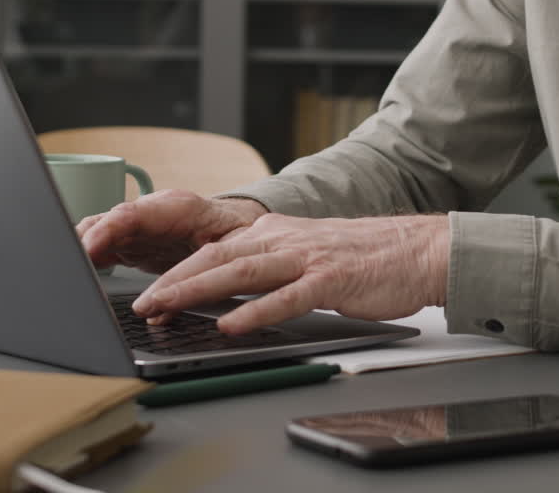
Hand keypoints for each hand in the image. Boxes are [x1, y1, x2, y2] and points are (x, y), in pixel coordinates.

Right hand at [76, 190, 266, 273]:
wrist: (237, 227)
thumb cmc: (238, 234)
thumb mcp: (235, 249)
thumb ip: (206, 271)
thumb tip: (175, 301)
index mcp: (177, 208)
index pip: (132, 214)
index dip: (106, 231)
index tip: (87, 249)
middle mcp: (150, 214)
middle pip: (106, 223)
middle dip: (82, 242)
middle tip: (68, 267)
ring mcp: (138, 228)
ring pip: (99, 234)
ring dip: (82, 254)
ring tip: (69, 275)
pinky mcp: (131, 244)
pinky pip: (103, 249)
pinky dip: (89, 263)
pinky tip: (80, 278)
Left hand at [132, 213, 449, 334]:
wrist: (416, 251)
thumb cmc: (362, 260)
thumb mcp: (304, 256)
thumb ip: (267, 272)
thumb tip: (227, 298)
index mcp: (273, 233)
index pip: (213, 251)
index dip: (176, 273)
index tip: (148, 296)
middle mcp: (283, 239)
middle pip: (216, 257)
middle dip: (173, 281)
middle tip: (142, 305)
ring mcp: (306, 258)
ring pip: (241, 271)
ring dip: (198, 291)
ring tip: (168, 308)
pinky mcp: (330, 280)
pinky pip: (286, 297)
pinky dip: (255, 311)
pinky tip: (230, 325)